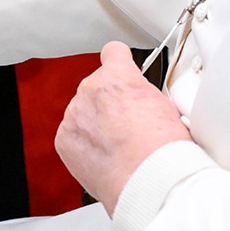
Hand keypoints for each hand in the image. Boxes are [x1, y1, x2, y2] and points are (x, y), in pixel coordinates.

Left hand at [56, 42, 192, 213]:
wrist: (147, 179)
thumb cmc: (161, 147)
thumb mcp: (164, 104)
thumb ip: (142, 93)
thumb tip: (140, 99)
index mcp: (117, 75)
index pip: (113, 51)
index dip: (119, 62)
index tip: (119, 68)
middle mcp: (91, 89)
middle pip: (97, 87)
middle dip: (109, 103)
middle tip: (127, 126)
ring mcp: (74, 114)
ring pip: (83, 113)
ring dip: (96, 125)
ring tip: (118, 147)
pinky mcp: (64, 139)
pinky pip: (73, 135)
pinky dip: (84, 145)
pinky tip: (103, 157)